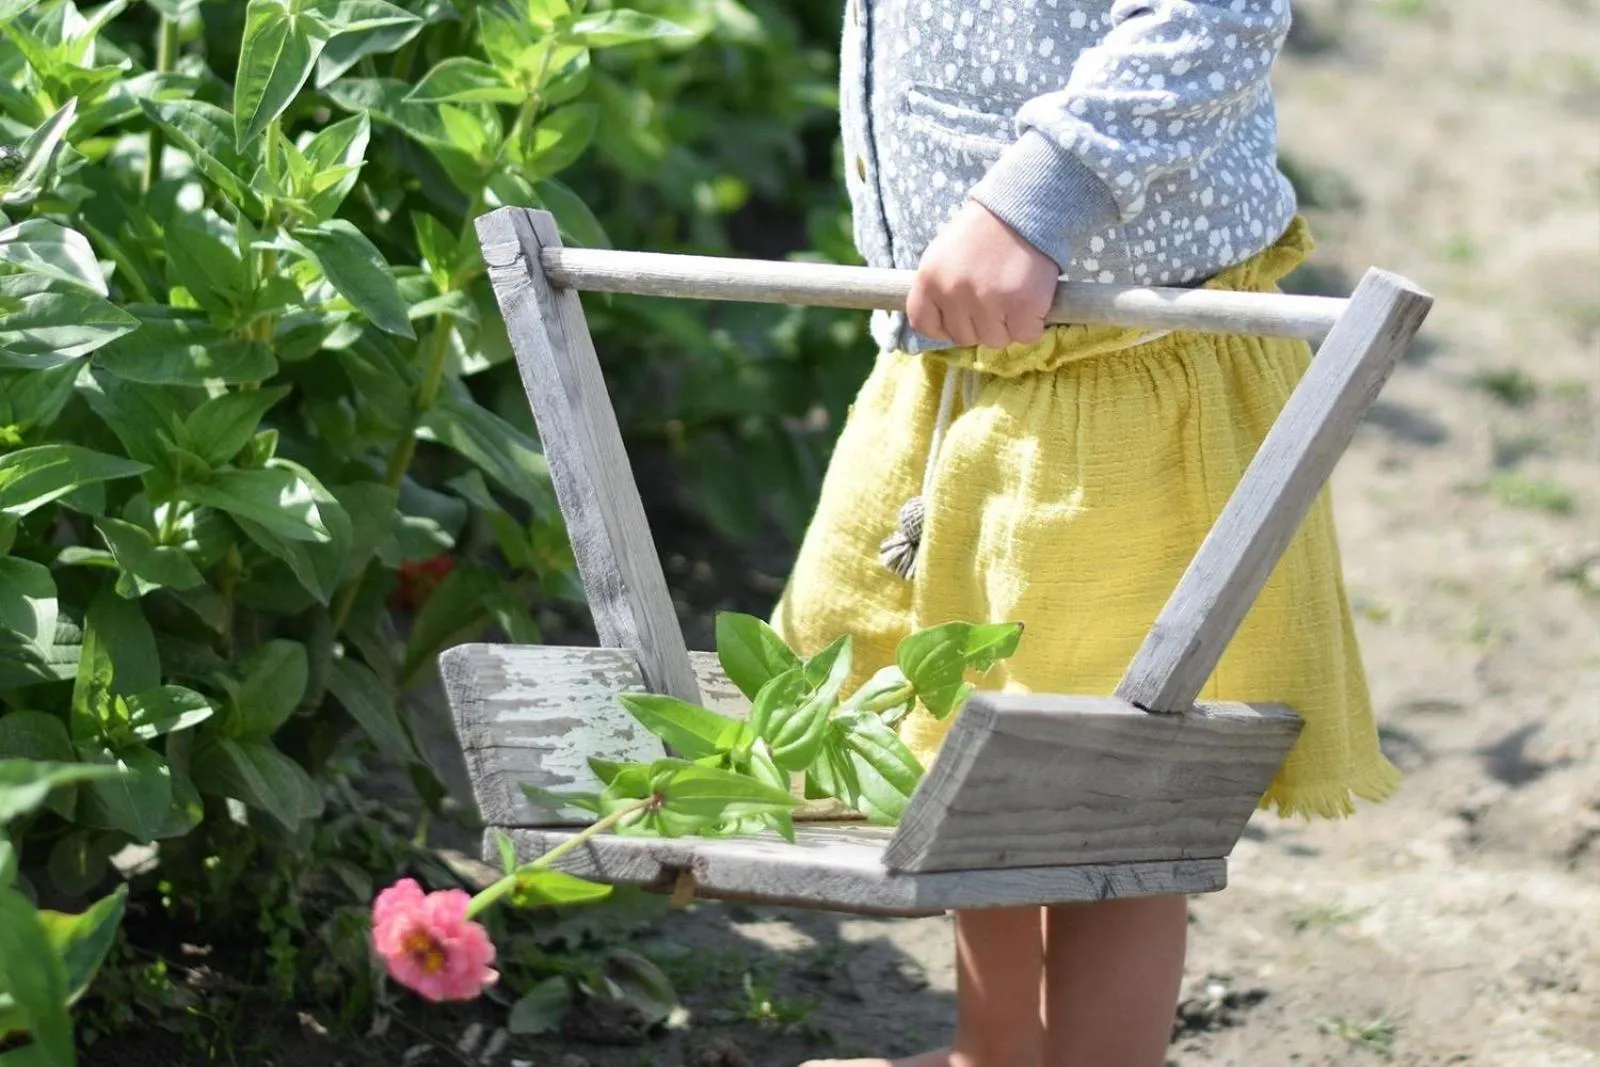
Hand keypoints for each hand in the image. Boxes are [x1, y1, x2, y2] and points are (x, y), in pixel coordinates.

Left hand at [906, 200, 1059, 348]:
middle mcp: (954, 293)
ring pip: (995, 340)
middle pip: (964, 337)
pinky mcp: (1022, 307)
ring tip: (1013, 293)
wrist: (1024, 205)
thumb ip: (940, 287)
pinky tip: (1031, 298)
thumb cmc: (984, 229)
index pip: (923, 324)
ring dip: (1007, 324)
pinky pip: (1025, 335)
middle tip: (995, 295)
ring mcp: (988, 302)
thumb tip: (945, 325)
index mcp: (929, 279)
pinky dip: (1032, 322)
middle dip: (981, 323)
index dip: (943, 327)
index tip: (960, 318)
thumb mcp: (944, 253)